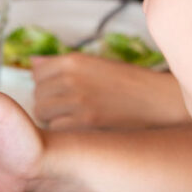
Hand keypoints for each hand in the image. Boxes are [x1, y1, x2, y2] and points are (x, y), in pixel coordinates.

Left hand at [32, 53, 188, 129]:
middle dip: (49, 102)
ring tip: (73, 119)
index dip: (46, 85)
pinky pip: (55, 129)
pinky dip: (63, 131)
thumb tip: (31, 62)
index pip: (37, 73)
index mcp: (73, 60)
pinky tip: (79, 129)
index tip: (58, 92)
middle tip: (68, 108)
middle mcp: (71, 78)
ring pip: (42, 112)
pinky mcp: (85, 122)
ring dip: (53, 118)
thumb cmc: (128, 84)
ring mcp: (77, 100)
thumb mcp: (95, 64)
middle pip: (38, 94)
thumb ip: (60, 64)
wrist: (159, 102)